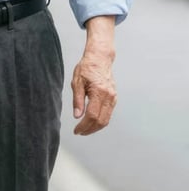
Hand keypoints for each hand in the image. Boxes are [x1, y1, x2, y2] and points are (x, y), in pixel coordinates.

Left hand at [71, 16, 116, 134]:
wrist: (100, 59)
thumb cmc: (87, 68)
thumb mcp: (77, 82)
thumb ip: (77, 100)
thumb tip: (77, 116)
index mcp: (99, 92)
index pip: (92, 115)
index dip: (84, 125)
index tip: (76, 130)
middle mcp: (109, 97)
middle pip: (101, 120)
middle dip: (90, 129)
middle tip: (79, 132)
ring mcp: (113, 98)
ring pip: (106, 119)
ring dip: (96, 127)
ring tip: (84, 130)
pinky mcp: (114, 98)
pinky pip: (108, 113)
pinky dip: (100, 121)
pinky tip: (92, 122)